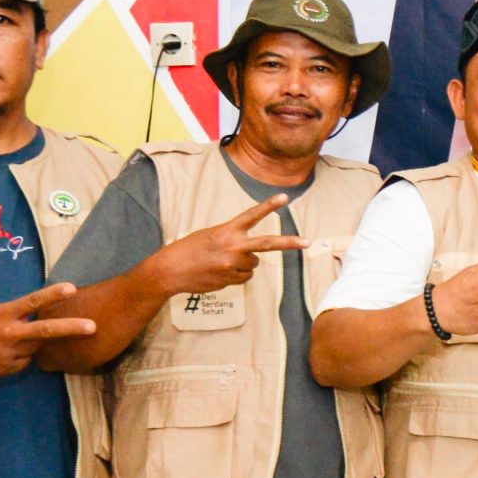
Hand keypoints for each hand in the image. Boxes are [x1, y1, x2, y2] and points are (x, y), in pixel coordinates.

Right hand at [0, 283, 98, 377]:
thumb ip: (10, 312)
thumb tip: (30, 315)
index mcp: (1, 316)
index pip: (32, 302)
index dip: (53, 294)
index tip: (73, 288)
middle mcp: (7, 336)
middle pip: (45, 332)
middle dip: (71, 328)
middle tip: (92, 326)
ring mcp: (8, 356)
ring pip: (36, 346)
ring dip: (36, 340)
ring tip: (12, 335)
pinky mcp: (7, 370)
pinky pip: (24, 359)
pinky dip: (21, 353)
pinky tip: (3, 350)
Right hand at [143, 194, 309, 295]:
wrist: (169, 271)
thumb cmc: (188, 250)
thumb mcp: (209, 235)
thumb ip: (231, 238)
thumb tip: (251, 253)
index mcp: (226, 230)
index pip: (251, 215)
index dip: (268, 206)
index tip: (285, 197)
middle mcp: (232, 247)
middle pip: (267, 244)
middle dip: (289, 243)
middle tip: (308, 242)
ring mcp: (232, 265)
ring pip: (253, 264)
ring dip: (243, 263)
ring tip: (221, 262)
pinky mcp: (230, 280)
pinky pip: (244, 277)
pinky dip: (236, 275)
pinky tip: (219, 272)